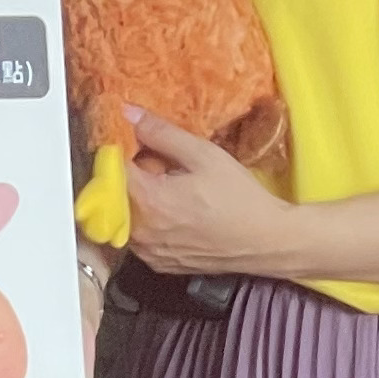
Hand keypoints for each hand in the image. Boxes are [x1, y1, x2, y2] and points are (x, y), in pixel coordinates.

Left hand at [120, 108, 307, 277]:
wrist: (266, 241)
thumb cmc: (238, 197)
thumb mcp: (203, 155)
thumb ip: (161, 133)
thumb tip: (128, 113)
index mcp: (147, 201)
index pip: (111, 167)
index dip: (124, 150)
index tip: (142, 142)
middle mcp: (139, 231)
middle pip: (117, 192)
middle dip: (135, 174)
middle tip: (167, 167)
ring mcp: (147, 252)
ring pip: (128, 214)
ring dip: (142, 198)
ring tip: (175, 190)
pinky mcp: (158, 263)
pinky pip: (141, 234)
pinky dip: (151, 220)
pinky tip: (179, 212)